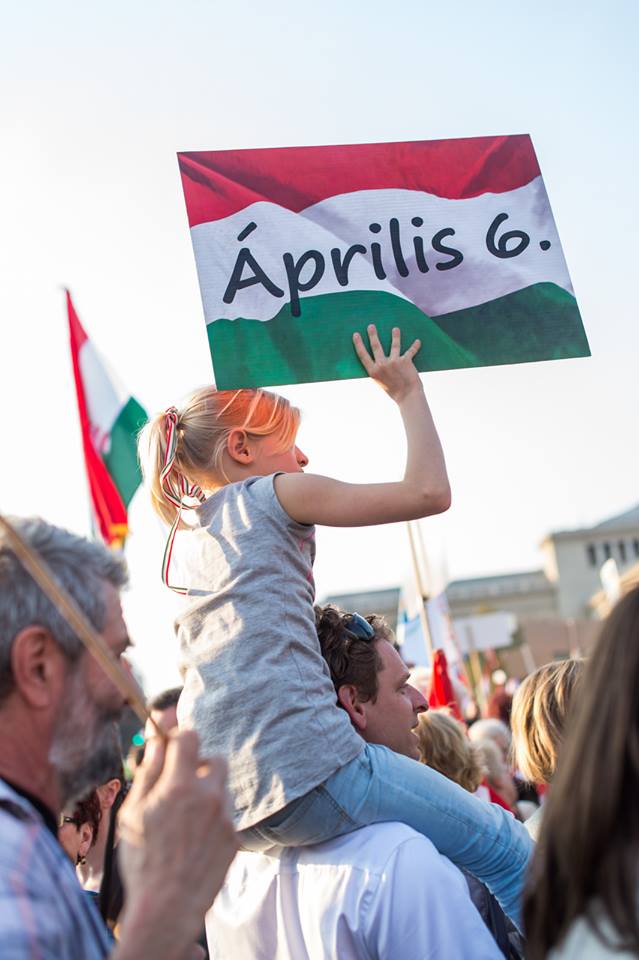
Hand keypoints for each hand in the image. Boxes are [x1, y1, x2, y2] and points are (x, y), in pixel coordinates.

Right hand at [114, 730, 237, 959]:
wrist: (167, 907)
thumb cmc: (142, 860)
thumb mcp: (133, 812)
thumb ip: (149, 771)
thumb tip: (157, 740)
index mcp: (180, 786)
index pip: (190, 737)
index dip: (179, 738)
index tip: (173, 748)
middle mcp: (208, 796)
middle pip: (215, 759)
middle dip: (200, 766)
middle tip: (181, 785)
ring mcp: (225, 817)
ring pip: (221, 788)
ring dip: (207, 793)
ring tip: (185, 821)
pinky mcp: (234, 837)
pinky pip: (226, 815)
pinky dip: (213, 819)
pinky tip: (195, 840)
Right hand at [353, 325, 422, 402]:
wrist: (407, 396)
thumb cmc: (394, 391)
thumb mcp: (380, 382)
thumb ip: (378, 370)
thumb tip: (378, 361)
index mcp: (373, 371)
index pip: (363, 355)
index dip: (358, 344)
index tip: (355, 334)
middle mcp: (382, 365)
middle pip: (376, 346)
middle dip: (373, 335)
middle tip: (371, 326)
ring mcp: (393, 362)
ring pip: (394, 345)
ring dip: (395, 336)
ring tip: (395, 329)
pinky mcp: (405, 361)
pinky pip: (410, 351)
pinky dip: (415, 346)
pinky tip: (418, 341)